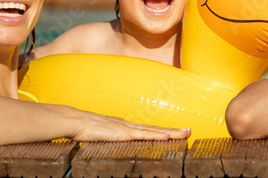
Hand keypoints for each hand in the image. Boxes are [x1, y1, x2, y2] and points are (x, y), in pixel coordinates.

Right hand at [73, 111, 191, 141]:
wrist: (77, 122)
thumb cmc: (86, 131)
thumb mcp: (102, 138)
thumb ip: (109, 141)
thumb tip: (112, 145)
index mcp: (127, 128)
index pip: (150, 131)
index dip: (164, 132)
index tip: (177, 133)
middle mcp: (130, 126)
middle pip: (156, 129)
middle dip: (174, 131)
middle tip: (190, 131)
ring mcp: (128, 128)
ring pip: (154, 131)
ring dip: (171, 132)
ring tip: (185, 133)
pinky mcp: (123, 133)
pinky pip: (143, 135)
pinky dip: (156, 136)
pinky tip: (166, 136)